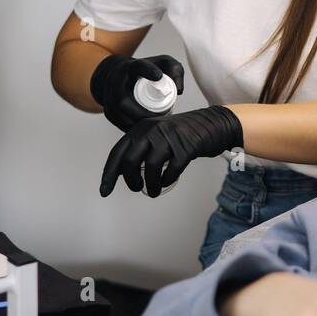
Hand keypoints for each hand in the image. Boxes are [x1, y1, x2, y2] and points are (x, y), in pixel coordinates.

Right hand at [89, 53, 184, 131]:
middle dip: (143, 113)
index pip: (137, 67)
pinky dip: (134, 129)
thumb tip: (178, 90)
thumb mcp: (161, 64)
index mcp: (130, 68)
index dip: (147, 70)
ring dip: (139, 124)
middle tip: (161, 119)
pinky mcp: (108, 112)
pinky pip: (121, 124)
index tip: (158, 76)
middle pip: (124, 101)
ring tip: (156, 127)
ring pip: (121, 116)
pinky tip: (147, 132)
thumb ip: (174, 69)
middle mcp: (115, 82)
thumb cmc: (144, 71)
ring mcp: (109, 98)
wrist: (117, 76)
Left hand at [99, 105, 242, 197]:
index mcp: (140, 128)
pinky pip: (172, 169)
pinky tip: (167, 182)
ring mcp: (169, 137)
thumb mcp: (156, 135)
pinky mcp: (186, 147)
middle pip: (131, 161)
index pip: (118, 153)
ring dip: (150, 185)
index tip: (104, 191)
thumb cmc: (181, 134)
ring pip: (151, 167)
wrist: (211, 124)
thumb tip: (121, 171)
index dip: (109, 174)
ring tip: (153, 191)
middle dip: (131, 180)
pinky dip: (167, 180)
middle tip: (137, 188)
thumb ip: (140, 148)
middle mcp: (152, 130)